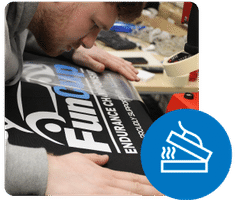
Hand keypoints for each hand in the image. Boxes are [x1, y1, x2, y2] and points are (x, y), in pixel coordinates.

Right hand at [46, 152, 162, 195]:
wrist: (47, 174)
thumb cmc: (62, 168)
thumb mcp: (81, 158)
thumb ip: (94, 158)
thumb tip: (103, 158)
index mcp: (106, 174)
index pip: (133, 178)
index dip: (149, 181)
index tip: (161, 183)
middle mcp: (107, 183)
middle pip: (136, 188)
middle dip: (155, 190)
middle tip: (170, 192)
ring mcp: (102, 193)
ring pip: (130, 195)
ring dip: (146, 196)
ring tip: (162, 196)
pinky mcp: (94, 199)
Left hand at [72, 46, 139, 81]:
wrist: (76, 46)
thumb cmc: (79, 55)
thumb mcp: (84, 61)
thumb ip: (93, 65)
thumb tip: (103, 68)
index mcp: (104, 59)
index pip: (118, 67)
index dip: (126, 73)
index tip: (133, 78)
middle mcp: (107, 56)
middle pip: (122, 65)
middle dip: (131, 72)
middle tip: (138, 79)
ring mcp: (108, 56)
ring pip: (122, 62)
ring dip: (130, 68)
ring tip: (137, 73)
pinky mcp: (106, 56)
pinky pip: (119, 60)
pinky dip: (126, 63)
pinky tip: (129, 65)